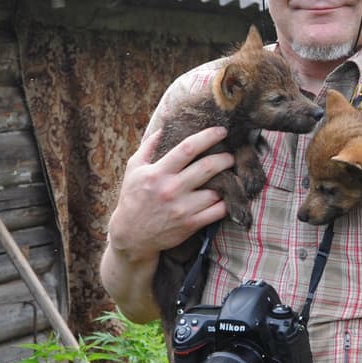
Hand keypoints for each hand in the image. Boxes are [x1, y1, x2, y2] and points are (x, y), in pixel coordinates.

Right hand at [105, 125, 232, 263]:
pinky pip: (218, 212)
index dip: (208, 136)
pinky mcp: (190, 225)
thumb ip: (148, 146)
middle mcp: (171, 189)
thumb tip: (164, 126)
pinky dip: (226, 202)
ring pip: (216, 191)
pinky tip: (225, 196)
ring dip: (226, 182)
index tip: (221, 131)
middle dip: (225, 158)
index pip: (187, 148)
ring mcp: (182, 209)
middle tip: (230, 156)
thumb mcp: (134, 169)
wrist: (131, 236)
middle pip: (207, 168)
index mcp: (158, 173)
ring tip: (229, 177)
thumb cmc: (133, 198)